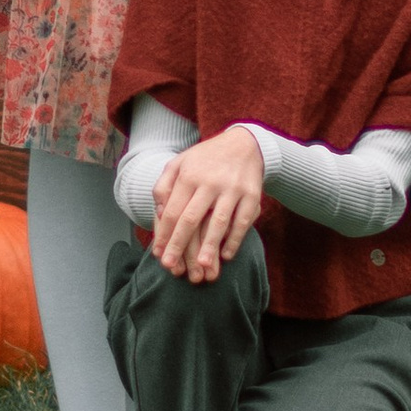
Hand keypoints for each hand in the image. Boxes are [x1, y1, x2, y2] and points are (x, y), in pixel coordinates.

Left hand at [151, 125, 266, 282]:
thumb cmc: (205, 159)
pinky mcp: (252, 195)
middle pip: (191, 218)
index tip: (158, 255)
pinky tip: (226, 255)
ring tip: (202, 267)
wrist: (244, 143)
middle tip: (170, 266)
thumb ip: (164, 186)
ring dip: (210, 246)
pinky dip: (235, 240)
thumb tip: (161, 213)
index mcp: (188, 175)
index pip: (173, 211)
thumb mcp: (179, 164)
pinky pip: (243, 221)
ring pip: (219, 222)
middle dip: (179, 244)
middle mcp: (209, 182)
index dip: (164, 234)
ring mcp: (232, 189)